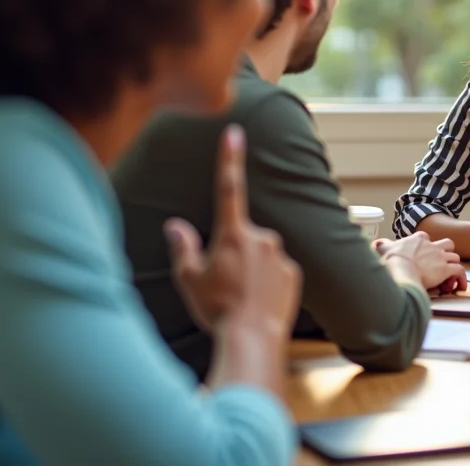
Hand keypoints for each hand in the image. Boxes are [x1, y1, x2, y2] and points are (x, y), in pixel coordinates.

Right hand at [165, 125, 301, 334]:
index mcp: (233, 234)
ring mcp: (280, 255)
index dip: (229, 159)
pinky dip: (266, 283)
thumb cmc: (217, 309)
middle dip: (233, 253)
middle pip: (242, 237)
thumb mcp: (189, 279)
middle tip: (223, 285)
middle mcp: (261, 237)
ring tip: (240, 298)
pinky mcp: (294, 273)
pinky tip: (256, 303)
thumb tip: (175, 225)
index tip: (234, 132)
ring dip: (250, 270)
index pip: (228, 187)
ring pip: (260, 255)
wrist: (252, 338)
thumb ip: (183, 247)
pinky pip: (276, 272)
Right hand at [373, 232, 467, 293]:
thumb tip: (376, 243)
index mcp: (418, 239)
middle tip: (442, 263)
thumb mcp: (385, 249)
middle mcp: (432, 245)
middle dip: (447, 252)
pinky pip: (460, 271)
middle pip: (447, 244)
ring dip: (454, 266)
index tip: (424, 255)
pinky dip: (462, 278)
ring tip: (451, 276)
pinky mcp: (446, 269)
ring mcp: (440, 257)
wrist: (401, 269)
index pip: (427, 238)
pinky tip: (460, 286)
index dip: (427, 246)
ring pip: (456, 257)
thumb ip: (383, 245)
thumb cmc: (392, 261)